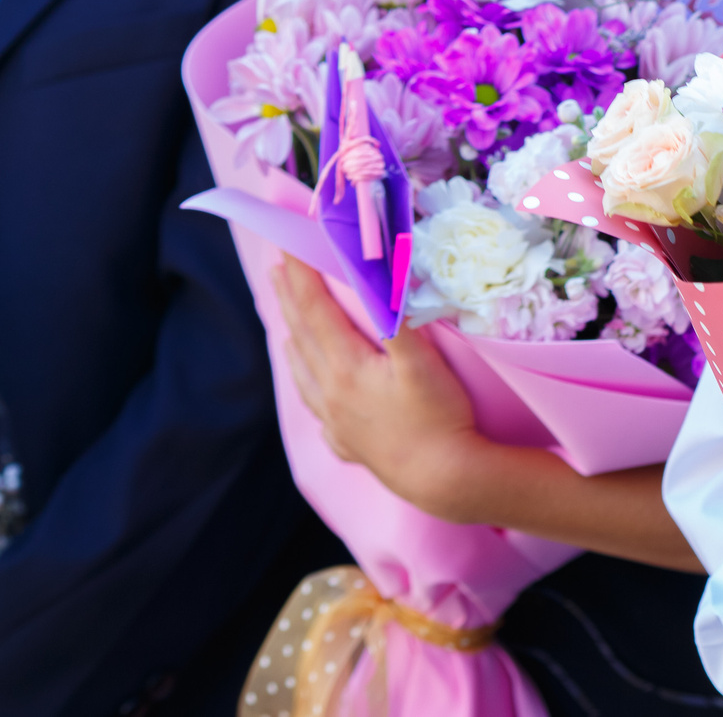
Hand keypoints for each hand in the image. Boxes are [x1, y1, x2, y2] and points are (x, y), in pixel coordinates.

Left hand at [273, 257, 483, 519]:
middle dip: (290, 300)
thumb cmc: (438, 416)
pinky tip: (316, 393)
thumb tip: (384, 272)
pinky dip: (310, 391)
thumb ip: (396, 314)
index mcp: (344, 367)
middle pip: (303, 337)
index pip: (315, 308)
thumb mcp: (421, 360)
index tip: (287, 243)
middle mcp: (331, 393)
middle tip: (277, 270)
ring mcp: (337, 423)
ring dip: (294, 344)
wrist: (445, 479)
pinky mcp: (351, 445)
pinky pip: (320, 412)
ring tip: (285, 328)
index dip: (301, 274)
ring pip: (305, 375)